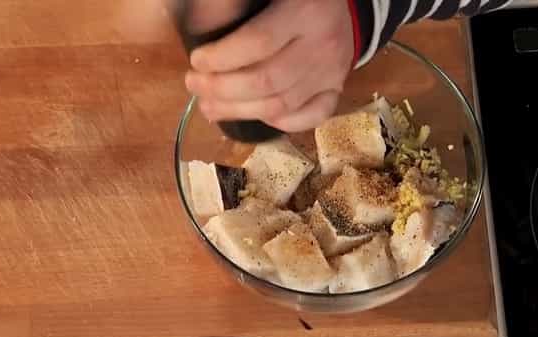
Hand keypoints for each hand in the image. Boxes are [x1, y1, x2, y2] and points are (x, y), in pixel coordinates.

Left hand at [184, 0, 354, 131]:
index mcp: (304, 12)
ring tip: (209, 106)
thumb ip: (237, 7)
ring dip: (237, 111)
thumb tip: (198, 23)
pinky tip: (253, 114)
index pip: (257, 43)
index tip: (196, 61)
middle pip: (265, 81)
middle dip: (221, 89)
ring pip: (279, 106)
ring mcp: (331, 74)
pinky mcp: (336, 92)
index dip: (222, 57)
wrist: (344, 7)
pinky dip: (278, 123)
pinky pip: (308, 118)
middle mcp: (321, 46)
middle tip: (194, 85)